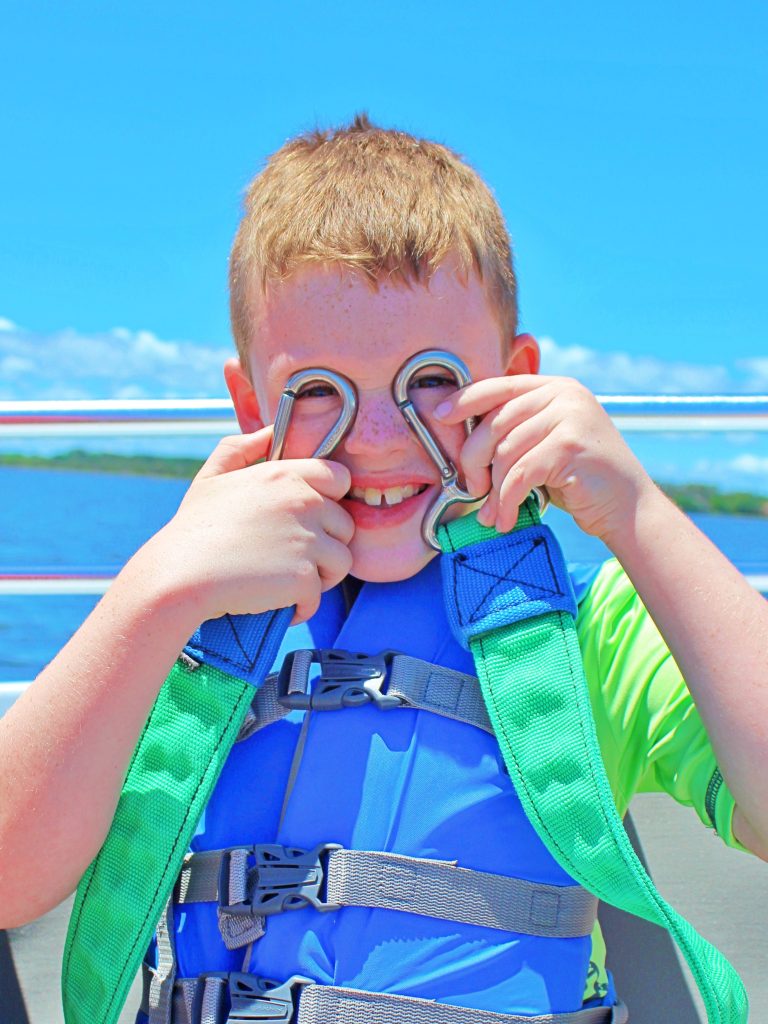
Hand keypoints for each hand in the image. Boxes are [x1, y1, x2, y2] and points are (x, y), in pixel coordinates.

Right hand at [149, 428, 353, 623]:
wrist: (181, 573)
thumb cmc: (195, 526)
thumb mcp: (213, 475)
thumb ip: (243, 447)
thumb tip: (270, 431)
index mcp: (287, 475)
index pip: (340, 478)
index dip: (332, 499)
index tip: (312, 518)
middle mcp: (304, 503)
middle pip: (345, 525)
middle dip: (326, 543)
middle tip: (294, 557)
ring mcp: (307, 540)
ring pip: (341, 561)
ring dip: (321, 575)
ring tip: (290, 581)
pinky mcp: (304, 577)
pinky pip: (319, 595)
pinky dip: (303, 605)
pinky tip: (282, 604)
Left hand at [435, 375, 652, 540]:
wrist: (627, 507)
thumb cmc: (579, 479)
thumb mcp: (546, 442)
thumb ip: (516, 429)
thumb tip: (462, 436)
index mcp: (555, 387)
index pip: (499, 386)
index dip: (465, 400)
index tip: (439, 416)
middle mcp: (564, 395)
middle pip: (495, 423)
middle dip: (474, 460)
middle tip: (471, 489)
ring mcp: (570, 417)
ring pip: (504, 451)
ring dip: (491, 489)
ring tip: (491, 512)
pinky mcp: (571, 446)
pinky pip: (519, 474)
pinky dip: (506, 501)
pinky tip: (505, 518)